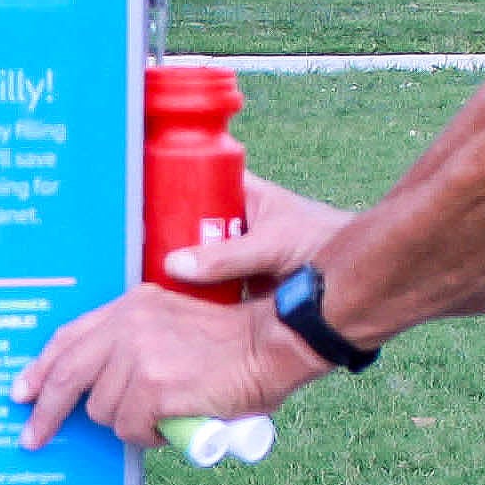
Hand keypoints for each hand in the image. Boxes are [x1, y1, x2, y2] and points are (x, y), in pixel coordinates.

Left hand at [15, 280, 322, 449]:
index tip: (23, 391)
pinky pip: (130, 429)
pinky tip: (171, 426)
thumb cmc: (232, 340)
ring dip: (128, 423)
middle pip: (68, 375)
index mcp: (129, 306)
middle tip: (33, 437)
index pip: (69, 337)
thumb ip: (136, 340)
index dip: (41, 367)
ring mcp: (138, 357)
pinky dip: (149, 436)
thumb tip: (105, 384)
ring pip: (103, 411)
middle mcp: (127, 326)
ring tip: (161, 415)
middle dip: (46, 411)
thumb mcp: (172, 320)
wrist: (270, 342)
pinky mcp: (153, 388)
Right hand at [155, 172, 347, 294]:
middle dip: (161, 236)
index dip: (165, 189)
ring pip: (192, 257)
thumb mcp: (272, 245)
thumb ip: (227, 257)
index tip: (136, 204)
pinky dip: (190, 296)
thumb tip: (174, 265)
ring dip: (174, 269)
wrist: (353, 284)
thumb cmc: (322, 243)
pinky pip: (205, 287)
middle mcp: (230, 220)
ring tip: (139, 278)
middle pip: (184, 223)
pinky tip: (165, 305)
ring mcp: (232, 253)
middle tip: (132, 250)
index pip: (193, 179)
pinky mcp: (236, 285)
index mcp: (239, 192)